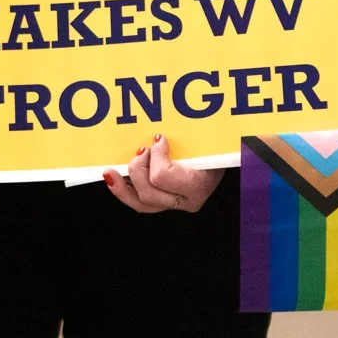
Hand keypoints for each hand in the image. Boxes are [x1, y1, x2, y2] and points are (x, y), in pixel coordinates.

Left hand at [103, 134, 221, 213]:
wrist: (226, 156)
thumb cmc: (216, 145)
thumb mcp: (207, 139)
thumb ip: (189, 135)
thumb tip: (160, 131)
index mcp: (198, 185)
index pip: (163, 177)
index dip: (155, 156)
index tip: (158, 138)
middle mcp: (187, 200)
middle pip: (148, 193)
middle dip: (137, 169)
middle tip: (142, 150)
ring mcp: (175, 205)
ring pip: (140, 204)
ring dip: (122, 186)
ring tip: (110, 171)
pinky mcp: (166, 204)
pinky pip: (140, 204)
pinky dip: (124, 191)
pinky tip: (113, 179)